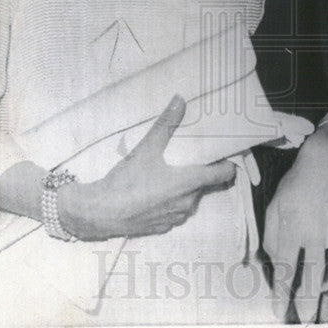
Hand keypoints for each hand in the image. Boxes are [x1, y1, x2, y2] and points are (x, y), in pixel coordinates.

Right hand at [59, 96, 235, 239]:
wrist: (100, 212)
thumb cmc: (126, 182)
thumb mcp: (147, 148)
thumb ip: (166, 124)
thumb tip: (180, 100)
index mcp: (189, 183)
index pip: (224, 175)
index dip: (227, 164)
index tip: (224, 154)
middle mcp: (188, 202)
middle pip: (207, 185)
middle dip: (203, 172)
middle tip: (193, 157)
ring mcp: (176, 217)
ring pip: (190, 198)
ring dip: (185, 187)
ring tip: (170, 172)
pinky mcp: (162, 226)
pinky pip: (175, 211)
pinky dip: (171, 201)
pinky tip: (155, 191)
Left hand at [264, 123, 327, 322]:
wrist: (325, 156)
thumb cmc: (296, 183)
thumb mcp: (274, 205)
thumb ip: (272, 236)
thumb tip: (274, 262)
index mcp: (293, 226)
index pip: (286, 267)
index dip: (282, 292)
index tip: (279, 311)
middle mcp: (316, 230)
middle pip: (314, 273)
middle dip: (310, 300)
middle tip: (307, 321)